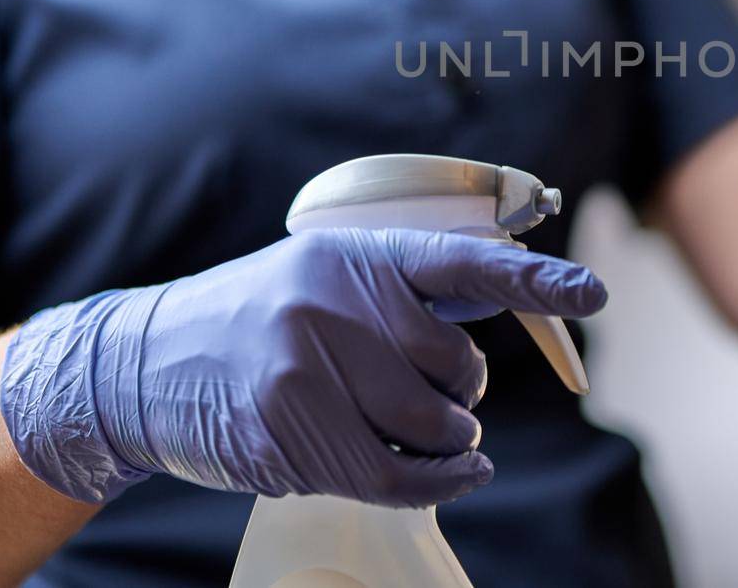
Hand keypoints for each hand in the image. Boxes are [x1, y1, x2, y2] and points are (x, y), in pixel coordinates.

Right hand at [0, 228, 606, 505]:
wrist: (143, 363)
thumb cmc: (258, 319)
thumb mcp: (326, 277)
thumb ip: (407, 289)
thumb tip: (508, 292)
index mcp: (354, 254)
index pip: (463, 264)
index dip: (535, 279)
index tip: (594, 292)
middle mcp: (332, 300)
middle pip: (456, 367)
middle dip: (462, 394)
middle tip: (436, 395)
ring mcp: (306, 366)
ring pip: (431, 425)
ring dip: (446, 440)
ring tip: (419, 429)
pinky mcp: (288, 430)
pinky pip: (396, 474)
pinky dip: (440, 484)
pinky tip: (457, 476)